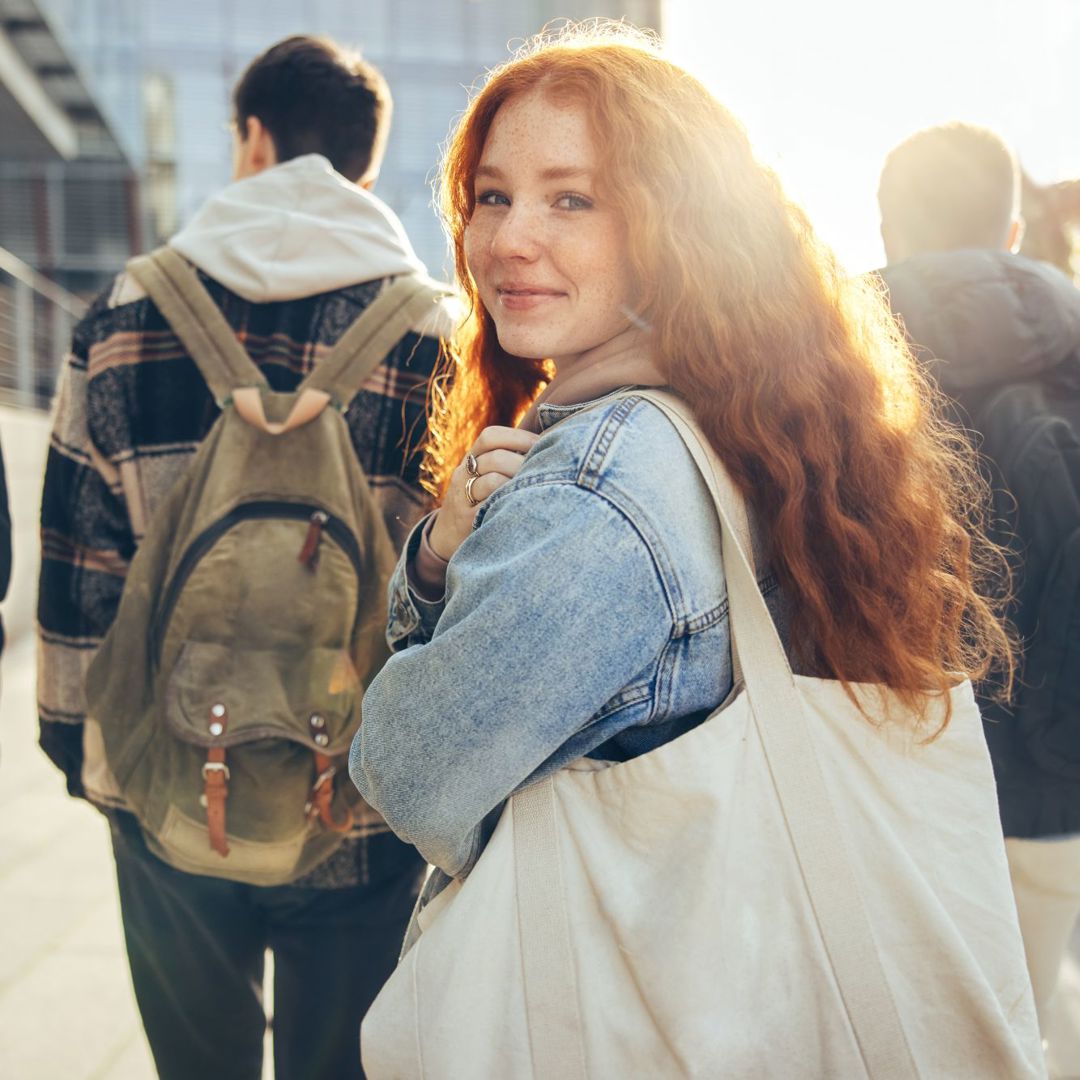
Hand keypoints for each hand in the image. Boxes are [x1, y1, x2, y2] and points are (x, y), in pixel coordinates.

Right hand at [428, 426, 539, 560]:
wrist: (446, 535)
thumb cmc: (477, 501)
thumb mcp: (482, 476)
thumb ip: (506, 460)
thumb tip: (547, 445)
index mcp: (470, 459)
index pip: (490, 436)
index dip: (519, 437)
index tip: (542, 444)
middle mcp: (463, 474)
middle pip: (495, 458)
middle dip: (524, 462)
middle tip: (545, 470)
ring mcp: (463, 497)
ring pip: (493, 481)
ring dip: (519, 483)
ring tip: (536, 488)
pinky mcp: (468, 520)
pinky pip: (491, 506)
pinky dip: (510, 503)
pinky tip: (524, 505)